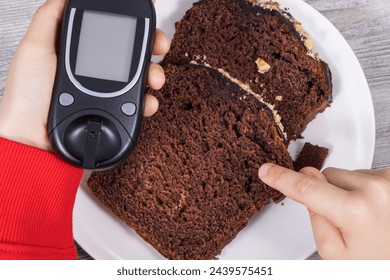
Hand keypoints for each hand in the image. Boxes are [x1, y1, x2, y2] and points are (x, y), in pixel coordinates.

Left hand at [0, 0, 169, 150]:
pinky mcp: (116, 113)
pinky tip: (146, 101)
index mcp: (82, 53)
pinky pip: (140, 104)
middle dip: (152, 45)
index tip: (143, 19)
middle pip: (134, 53)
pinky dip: (149, 101)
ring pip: (142, 78)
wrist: (35, 140)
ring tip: (153, 78)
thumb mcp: (34, 48)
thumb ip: (51, 19)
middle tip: (159, 45)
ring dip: (155, 74)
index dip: (131, 24)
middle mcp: (98, 71)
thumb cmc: (28, 98)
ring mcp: (109, 93)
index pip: (112, 32)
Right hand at [259, 163, 389, 258]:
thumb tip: (307, 182)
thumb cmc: (375, 262)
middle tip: (340, 218)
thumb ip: (315, 216)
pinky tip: (371, 208)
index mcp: (355, 211)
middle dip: (325, 192)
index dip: (281, 178)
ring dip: (345, 190)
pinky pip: (363, 174)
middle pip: (326, 176)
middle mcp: (375, 190)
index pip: (306, 188)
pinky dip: (361, 188)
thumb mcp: (334, 250)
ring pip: (344, 174)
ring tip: (361, 216)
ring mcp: (387, 181)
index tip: (267, 170)